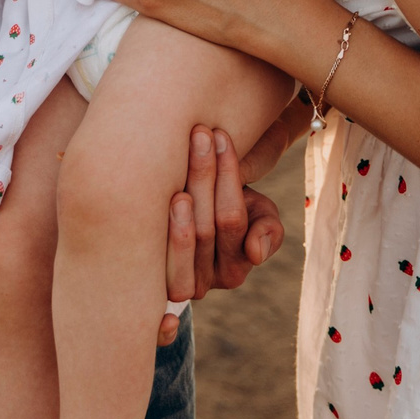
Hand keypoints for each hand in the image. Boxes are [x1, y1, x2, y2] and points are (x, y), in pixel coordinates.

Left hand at [156, 123, 286, 343]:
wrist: (193, 213)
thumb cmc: (230, 209)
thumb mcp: (259, 216)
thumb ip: (268, 230)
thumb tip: (255, 253)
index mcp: (237, 269)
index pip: (233, 219)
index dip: (229, 177)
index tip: (221, 135)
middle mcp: (208, 283)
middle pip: (207, 227)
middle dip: (204, 176)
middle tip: (199, 134)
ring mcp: (178, 284)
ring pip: (183, 237)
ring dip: (182, 193)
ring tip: (177, 158)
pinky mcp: (151, 279)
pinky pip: (156, 252)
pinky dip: (161, 222)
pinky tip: (155, 189)